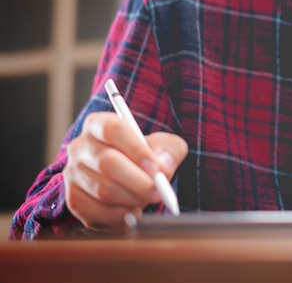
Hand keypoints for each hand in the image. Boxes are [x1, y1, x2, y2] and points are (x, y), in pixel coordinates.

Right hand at [63, 112, 187, 232]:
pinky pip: (95, 211)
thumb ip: (170, 151)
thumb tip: (163, 167)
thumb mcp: (165, 146)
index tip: (156, 168)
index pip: (113, 129)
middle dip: (138, 181)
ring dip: (132, 199)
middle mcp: (80, 147)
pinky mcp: (73, 200)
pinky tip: (133, 213)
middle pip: (107, 163)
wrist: (130, 182)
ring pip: (103, 190)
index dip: (136, 149)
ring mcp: (73, 174)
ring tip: (147, 200)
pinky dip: (119, 216)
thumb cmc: (147, 158)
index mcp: (99, 124)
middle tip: (158, 192)